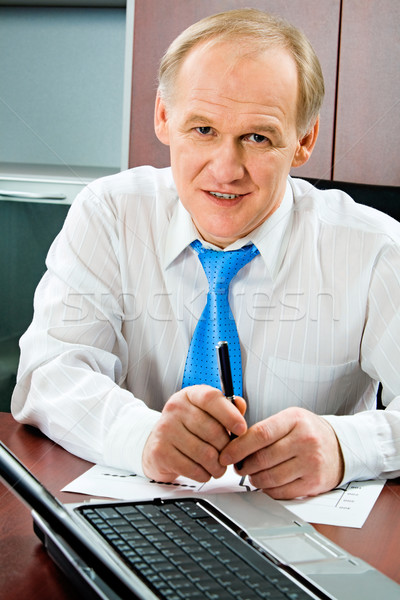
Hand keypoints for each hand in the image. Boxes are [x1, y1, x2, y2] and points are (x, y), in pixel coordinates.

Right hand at [142, 385, 246, 482]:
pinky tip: (204, 471)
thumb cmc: (188, 428)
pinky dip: (204, 474)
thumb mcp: (206, 412)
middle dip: (226, 448)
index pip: (211, 399)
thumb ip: (227, 408)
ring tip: (218, 466)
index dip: (230, 414)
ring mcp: (165, 429)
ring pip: (205, 453)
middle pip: (212, 431)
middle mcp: (175, 409)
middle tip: (228, 454)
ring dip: (217, 465)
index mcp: (190, 395)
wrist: (158, 444)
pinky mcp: (160, 451)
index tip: (242, 429)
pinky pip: (193, 468)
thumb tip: (240, 404)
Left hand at [219, 407, 343, 498]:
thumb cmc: (309, 431)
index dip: (238, 447)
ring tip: (252, 474)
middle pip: (263, 458)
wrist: (340, 446)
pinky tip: (267, 482)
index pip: (260, 434)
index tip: (226, 454)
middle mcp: (305, 440)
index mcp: (294, 419)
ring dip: (254, 479)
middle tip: (238, 466)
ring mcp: (311, 462)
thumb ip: (264, 427)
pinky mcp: (314, 482)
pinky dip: (269, 490)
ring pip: (270, 477)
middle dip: (244, 465)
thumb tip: (233, 440)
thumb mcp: (289, 418)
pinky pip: (282, 491)